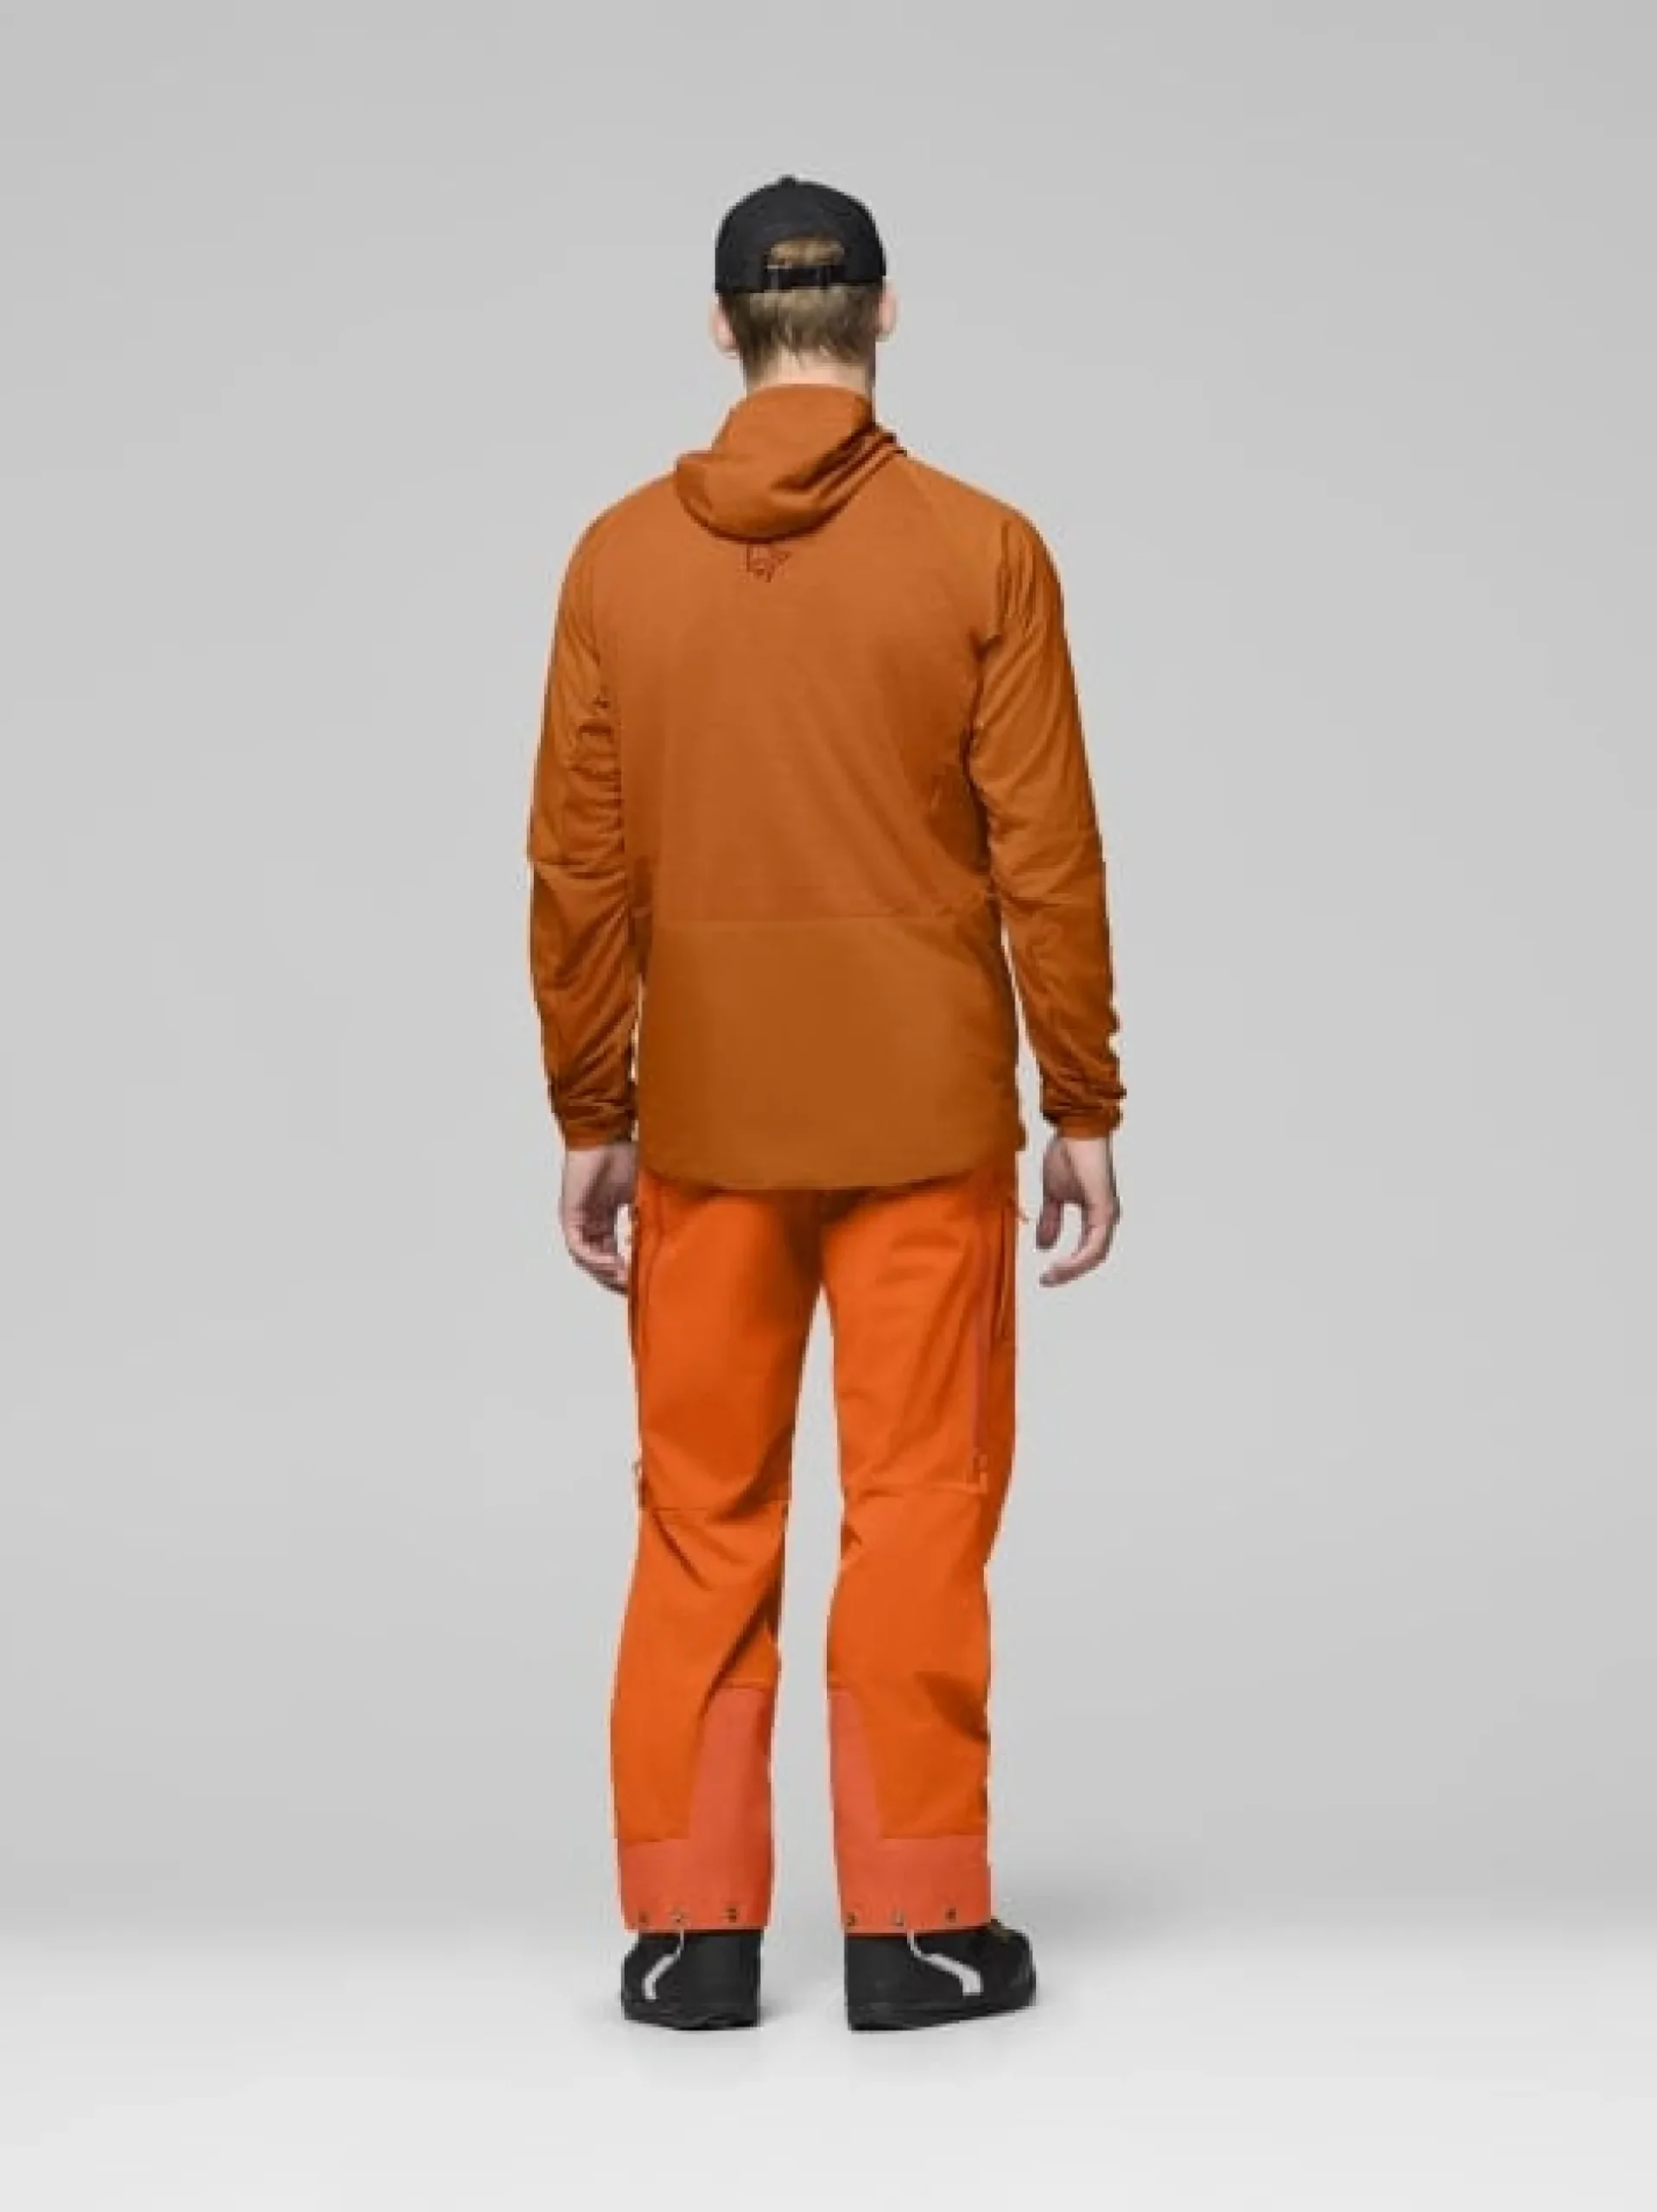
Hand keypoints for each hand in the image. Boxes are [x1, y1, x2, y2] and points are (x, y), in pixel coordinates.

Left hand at [560, 1140, 637, 1294]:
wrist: (606, 1137)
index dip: (626, 1269)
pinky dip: (596, 1259)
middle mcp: (589, 1223)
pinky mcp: (570, 1217)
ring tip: (625, 1281)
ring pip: (588, 1259)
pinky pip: (580, 1248)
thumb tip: (671, 1235)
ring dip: (606, 1273)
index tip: (642, 1280)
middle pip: (598, 1261)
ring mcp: (578, 1221)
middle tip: (634, 1289)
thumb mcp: (642, 1193)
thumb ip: (649, 1213)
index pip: (612, 1253)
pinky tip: (614, 1264)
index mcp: (604, 1218)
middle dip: (616, 1278)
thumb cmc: (624, 1156)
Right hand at [1034, 1132, 1120, 1286]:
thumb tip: (1043, 1245)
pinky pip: (1095, 1244)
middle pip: (1092, 1258)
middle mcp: (1106, 1218)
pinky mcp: (1104, 1209)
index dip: (1068, 1266)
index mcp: (1096, 1215)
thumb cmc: (1068, 1155)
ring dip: (1072, 1269)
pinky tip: (1062, 1263)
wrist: (1075, 1129)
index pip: (1086, 1250)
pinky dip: (1079, 1258)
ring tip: (1052, 1275)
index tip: (1045, 1276)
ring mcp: (1107, 1214)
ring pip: (1095, 1255)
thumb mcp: (1053, 1195)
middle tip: (1047, 1281)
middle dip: (1069, 1273)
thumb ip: (1050, 1221)